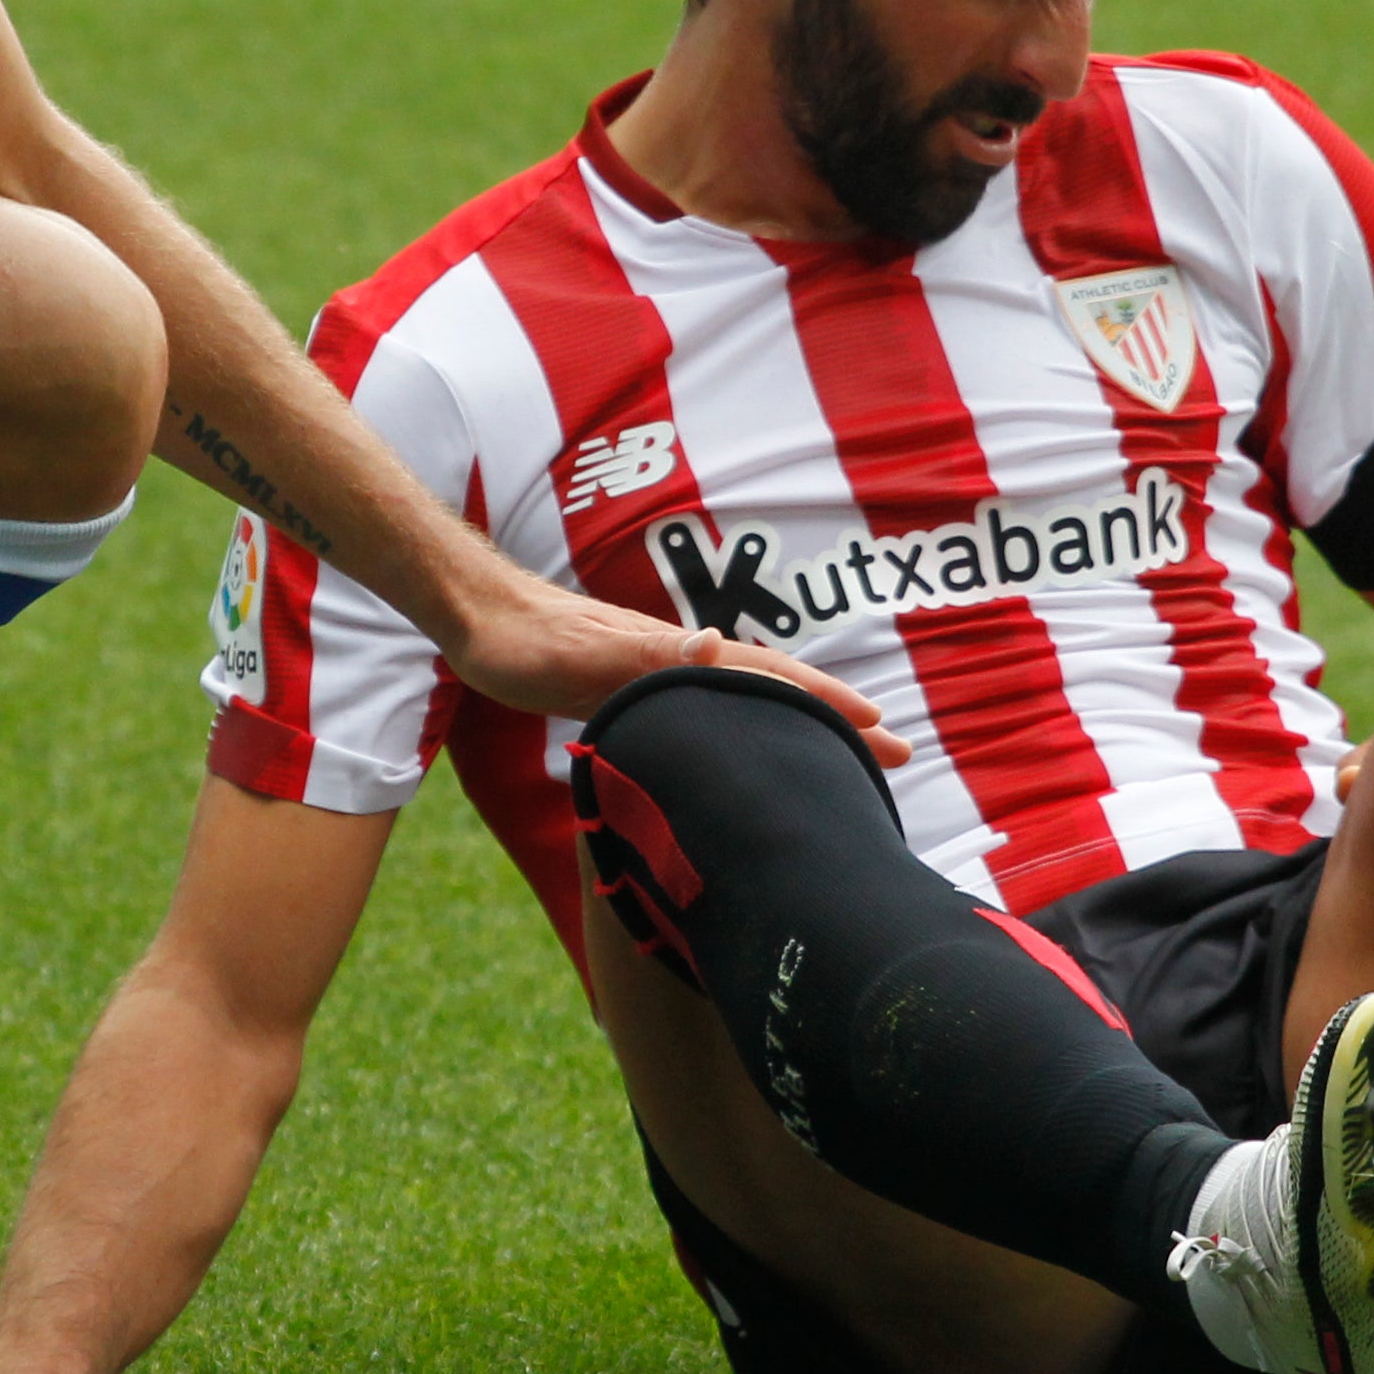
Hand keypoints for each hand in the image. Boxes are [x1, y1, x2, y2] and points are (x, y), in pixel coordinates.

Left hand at [440, 571, 906, 768]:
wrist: (477, 617)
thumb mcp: (583, 654)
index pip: (770, 679)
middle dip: (834, 720)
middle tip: (895, 754)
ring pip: (749, 702)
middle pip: (775, 690)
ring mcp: (663, 673)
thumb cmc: (523, 642)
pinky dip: (749, 727)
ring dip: (798, 724)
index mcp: (679, 655)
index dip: (824, 705)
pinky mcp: (637, 688)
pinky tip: (750, 747)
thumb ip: (649, 654)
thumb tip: (718, 644)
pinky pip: (714, 712)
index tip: (881, 730)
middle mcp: (683, 660)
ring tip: (842, 756)